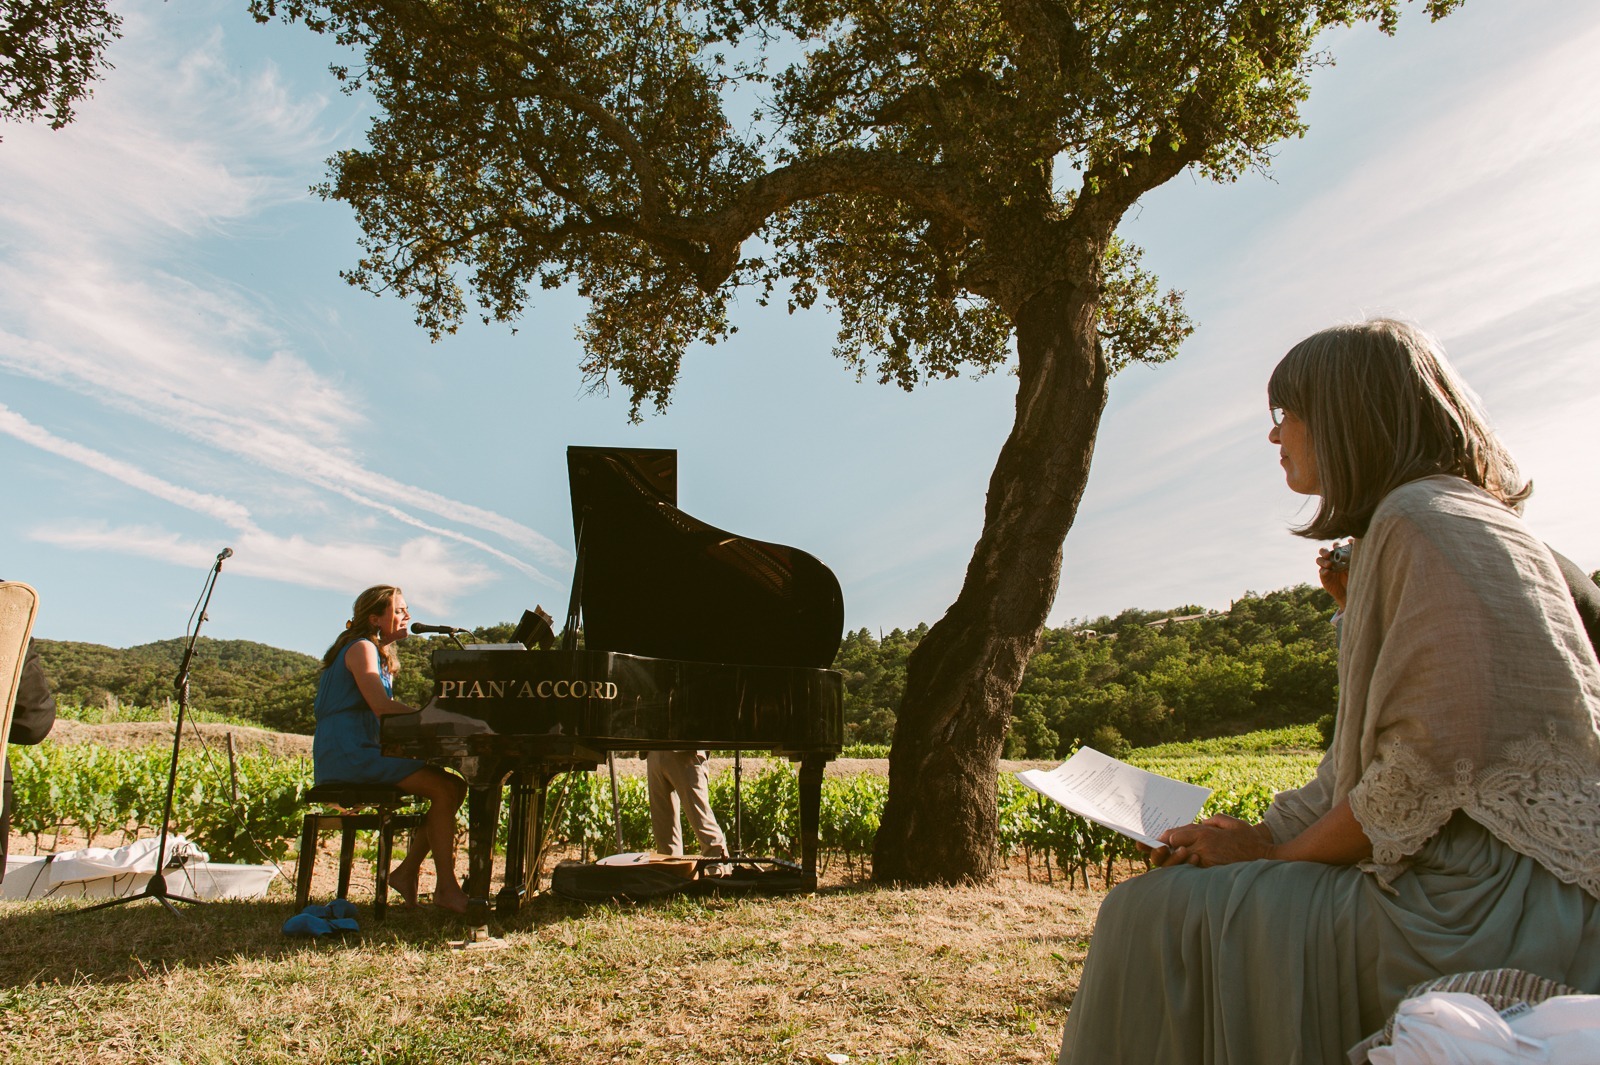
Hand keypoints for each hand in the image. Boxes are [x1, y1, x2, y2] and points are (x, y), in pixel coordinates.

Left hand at [1150, 816, 1273, 868]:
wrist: (1266, 860)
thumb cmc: (1251, 841)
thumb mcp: (1235, 824)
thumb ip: (1217, 820)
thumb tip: (1202, 823)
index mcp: (1206, 834)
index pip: (1176, 835)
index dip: (1166, 838)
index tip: (1162, 840)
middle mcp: (1203, 848)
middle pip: (1174, 848)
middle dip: (1164, 849)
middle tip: (1158, 850)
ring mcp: (1206, 862)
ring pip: (1180, 862)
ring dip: (1173, 860)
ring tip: (1169, 859)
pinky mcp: (1210, 873)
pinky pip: (1192, 872)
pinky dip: (1185, 869)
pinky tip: (1183, 868)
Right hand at [1317, 543, 1349, 609]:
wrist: (1352, 590)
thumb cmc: (1355, 575)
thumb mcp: (1356, 564)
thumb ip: (1354, 553)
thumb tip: (1351, 540)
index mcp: (1339, 555)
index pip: (1335, 546)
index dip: (1336, 545)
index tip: (1339, 546)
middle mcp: (1331, 560)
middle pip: (1323, 551)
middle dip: (1324, 551)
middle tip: (1328, 554)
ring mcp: (1326, 568)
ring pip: (1319, 560)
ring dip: (1323, 561)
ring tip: (1329, 564)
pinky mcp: (1324, 576)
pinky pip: (1321, 572)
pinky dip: (1323, 571)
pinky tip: (1327, 571)